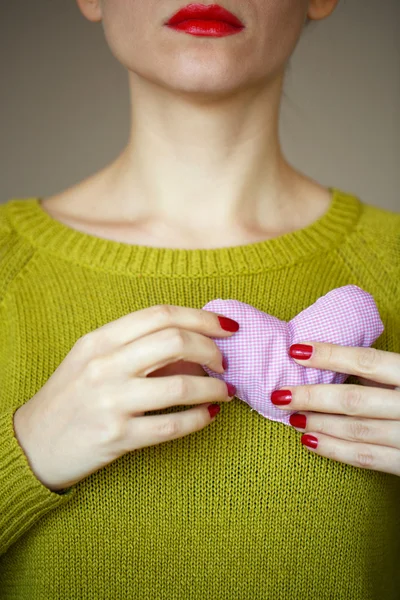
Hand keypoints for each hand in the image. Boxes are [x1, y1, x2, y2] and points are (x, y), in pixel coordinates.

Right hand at [13, 305, 237, 492]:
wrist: (33, 444)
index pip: (160, 315)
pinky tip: (209, 415)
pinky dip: (199, 418)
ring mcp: (111, 401)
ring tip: (225, 391)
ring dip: (213, 387)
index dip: (201, 317)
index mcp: (99, 340)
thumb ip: (135, 348)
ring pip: (180, 385)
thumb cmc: (70, 397)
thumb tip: (193, 346)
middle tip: (223, 362)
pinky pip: (171, 425)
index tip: (227, 327)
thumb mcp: (92, 360)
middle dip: (211, 349)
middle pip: (175, 341)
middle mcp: (105, 366)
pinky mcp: (117, 436)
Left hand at [271, 342, 399, 475]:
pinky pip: (368, 458)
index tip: (296, 350)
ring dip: (319, 424)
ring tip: (290, 418)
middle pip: (355, 399)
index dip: (330, 355)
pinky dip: (335, 451)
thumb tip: (338, 364)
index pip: (367, 361)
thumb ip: (385, 371)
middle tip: (280, 394)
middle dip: (312, 397)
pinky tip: (310, 443)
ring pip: (357, 431)